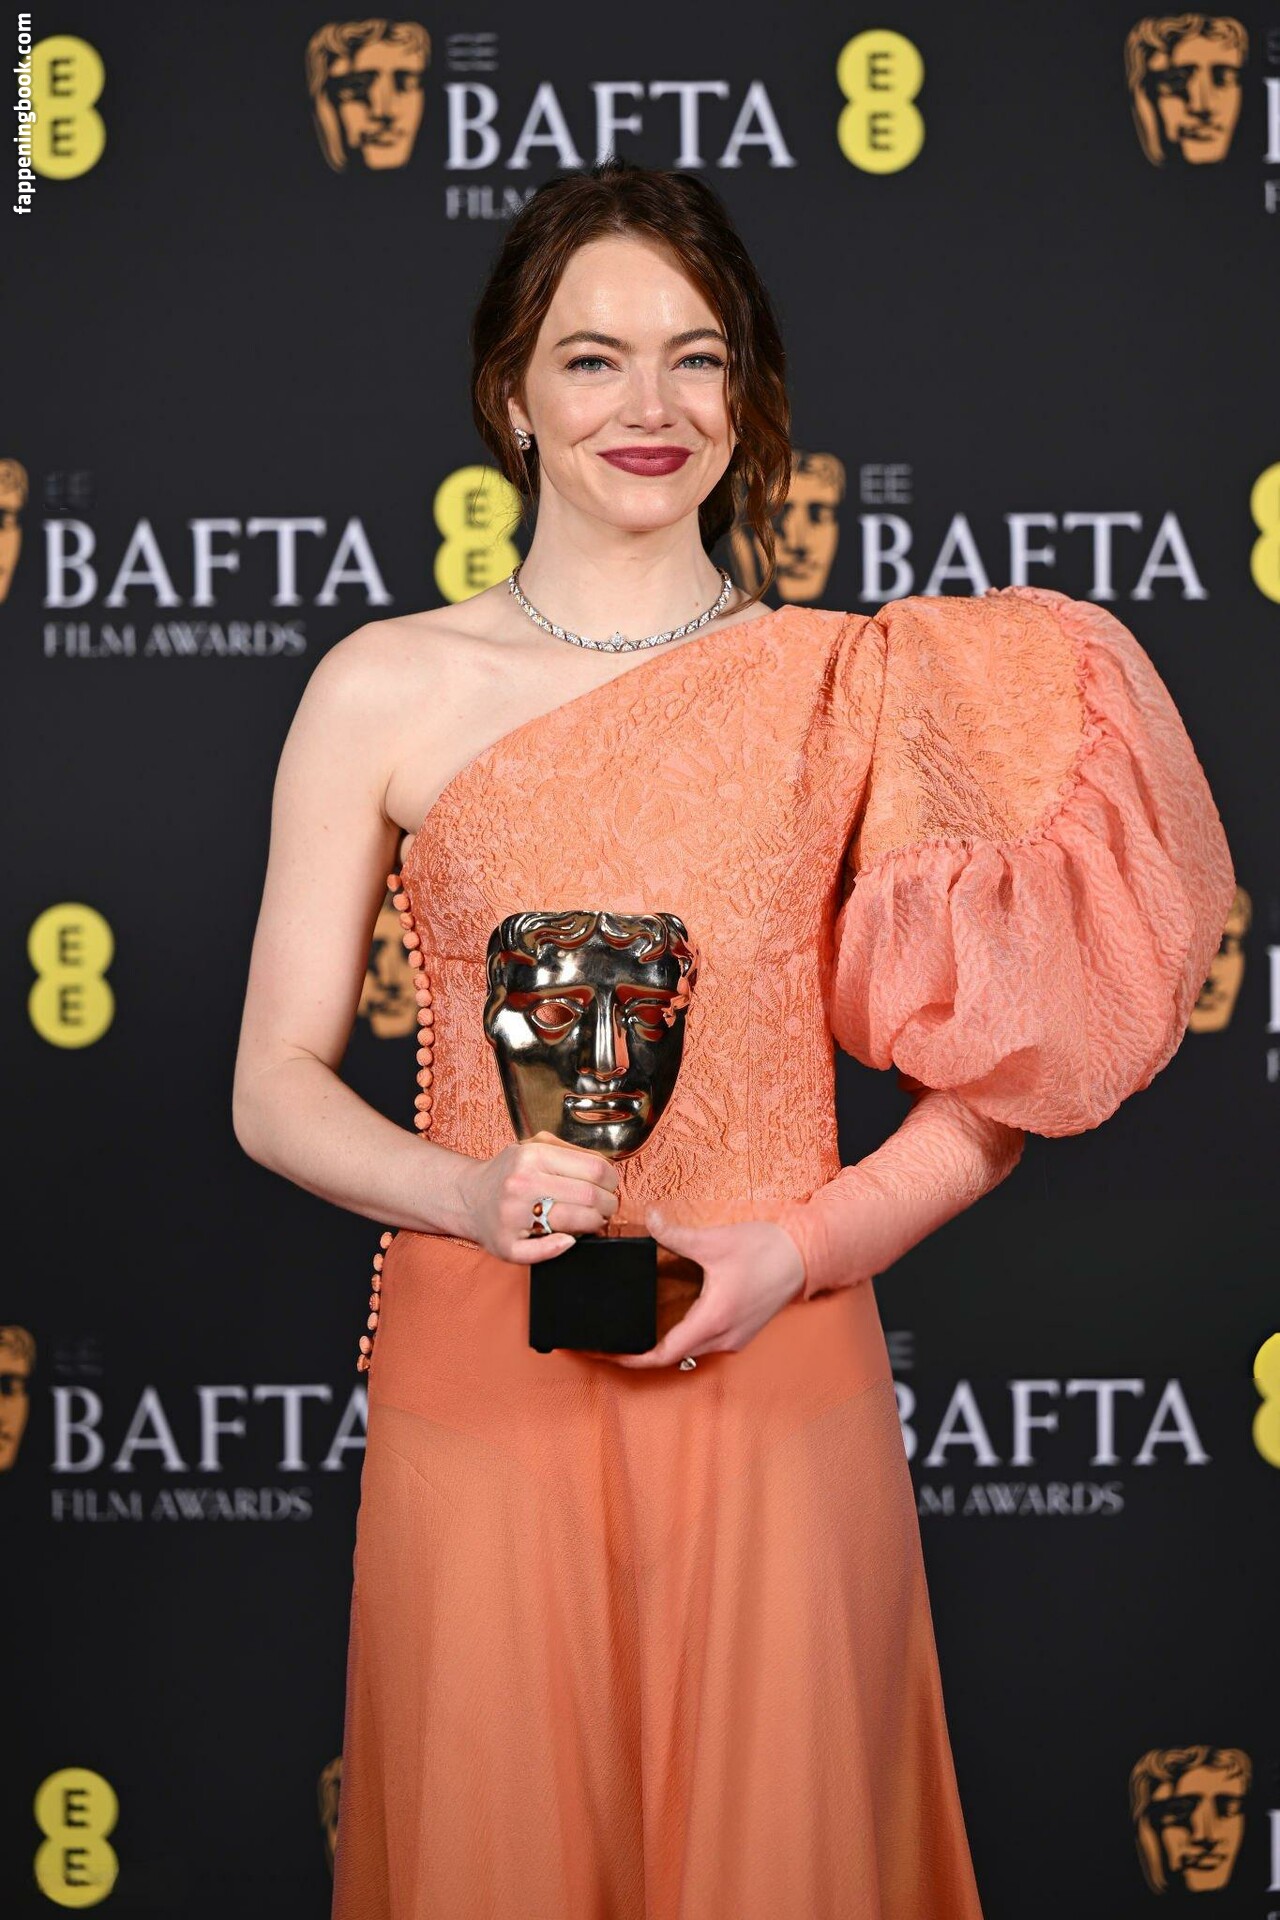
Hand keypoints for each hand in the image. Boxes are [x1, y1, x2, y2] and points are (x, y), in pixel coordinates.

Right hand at [457, 1129, 617, 1263]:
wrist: (466, 1197)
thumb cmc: (507, 1174)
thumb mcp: (534, 1147)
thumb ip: (570, 1152)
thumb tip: (606, 1169)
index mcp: (532, 1156)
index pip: (595, 1169)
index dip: (612, 1181)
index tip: (610, 1187)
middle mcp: (522, 1183)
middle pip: (590, 1197)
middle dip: (608, 1205)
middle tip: (605, 1207)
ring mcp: (513, 1215)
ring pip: (576, 1223)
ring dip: (594, 1224)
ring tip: (592, 1220)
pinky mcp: (507, 1244)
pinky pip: (546, 1251)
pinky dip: (565, 1246)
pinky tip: (568, 1239)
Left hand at [582, 1208, 806, 1369]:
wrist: (807, 1255)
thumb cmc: (767, 1250)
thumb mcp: (714, 1241)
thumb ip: (676, 1235)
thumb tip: (649, 1220)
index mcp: (713, 1320)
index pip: (663, 1354)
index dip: (633, 1358)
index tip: (609, 1353)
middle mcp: (723, 1337)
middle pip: (673, 1356)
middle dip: (642, 1351)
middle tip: (615, 1339)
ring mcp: (734, 1337)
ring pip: (689, 1351)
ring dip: (663, 1344)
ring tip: (636, 1329)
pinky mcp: (741, 1331)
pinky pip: (704, 1342)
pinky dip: (682, 1336)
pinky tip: (670, 1319)